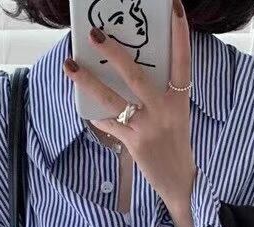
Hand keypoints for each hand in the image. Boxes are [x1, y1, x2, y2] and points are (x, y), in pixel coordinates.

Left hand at [62, 0, 195, 216]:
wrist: (180, 182)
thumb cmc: (175, 143)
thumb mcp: (175, 114)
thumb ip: (160, 92)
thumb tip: (130, 69)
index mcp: (179, 99)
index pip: (182, 60)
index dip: (180, 33)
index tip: (175, 7)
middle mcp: (164, 110)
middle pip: (137, 76)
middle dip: (115, 53)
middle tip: (95, 34)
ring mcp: (147, 127)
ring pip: (113, 100)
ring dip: (89, 82)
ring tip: (71, 64)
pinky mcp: (134, 143)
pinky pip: (109, 124)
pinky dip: (96, 116)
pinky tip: (85, 109)